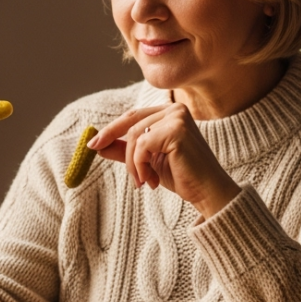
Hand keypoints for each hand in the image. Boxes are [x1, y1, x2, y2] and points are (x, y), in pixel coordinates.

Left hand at [89, 104, 240, 217]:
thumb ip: (126, 150)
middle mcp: (175, 109)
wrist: (207, 192)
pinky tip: (151, 181)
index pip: (133, 116)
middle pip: (131, 124)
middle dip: (121, 150)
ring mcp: (178, 117)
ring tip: (144, 181)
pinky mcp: (177, 130)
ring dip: (133, 164)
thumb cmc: (182, 175)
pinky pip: (142, 147)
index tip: (93, 144)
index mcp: (170, 112)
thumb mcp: (148, 161)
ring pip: (135, 137)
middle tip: (112, 164)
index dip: (111, 130)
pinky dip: (140, 166)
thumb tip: (98, 145)